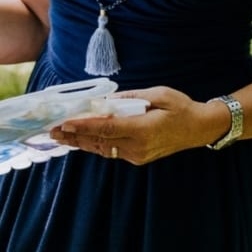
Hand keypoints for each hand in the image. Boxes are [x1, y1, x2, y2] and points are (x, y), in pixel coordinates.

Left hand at [49, 86, 229, 164]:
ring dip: (82, 142)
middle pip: (100, 141)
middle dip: (75, 136)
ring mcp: (137, 155)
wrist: (198, 128)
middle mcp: (138, 146)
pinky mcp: (138, 158)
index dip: (84, 126)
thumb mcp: (158, 94)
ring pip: (103, 148)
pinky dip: (96, 144)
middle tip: (52, 130)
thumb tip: (107, 99)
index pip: (107, 128)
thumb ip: (131, 98)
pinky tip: (82, 139)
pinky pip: (112, 151)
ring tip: (61, 136)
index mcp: (143, 129)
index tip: (65, 123)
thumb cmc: (181, 107)